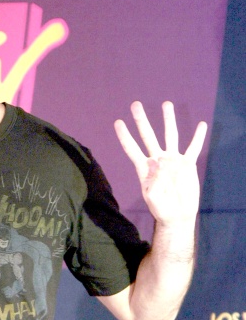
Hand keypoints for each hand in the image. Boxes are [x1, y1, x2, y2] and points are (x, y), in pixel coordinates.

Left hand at [114, 101, 207, 226]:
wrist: (177, 215)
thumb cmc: (160, 208)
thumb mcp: (152, 198)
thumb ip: (153, 182)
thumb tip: (158, 163)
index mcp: (144, 167)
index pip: (131, 148)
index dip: (124, 136)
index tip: (118, 122)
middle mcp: (157, 159)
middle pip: (148, 135)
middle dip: (141, 120)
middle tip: (135, 104)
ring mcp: (172, 160)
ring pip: (169, 135)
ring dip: (168, 120)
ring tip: (166, 104)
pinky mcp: (187, 164)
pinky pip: (193, 148)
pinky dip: (197, 137)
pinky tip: (201, 125)